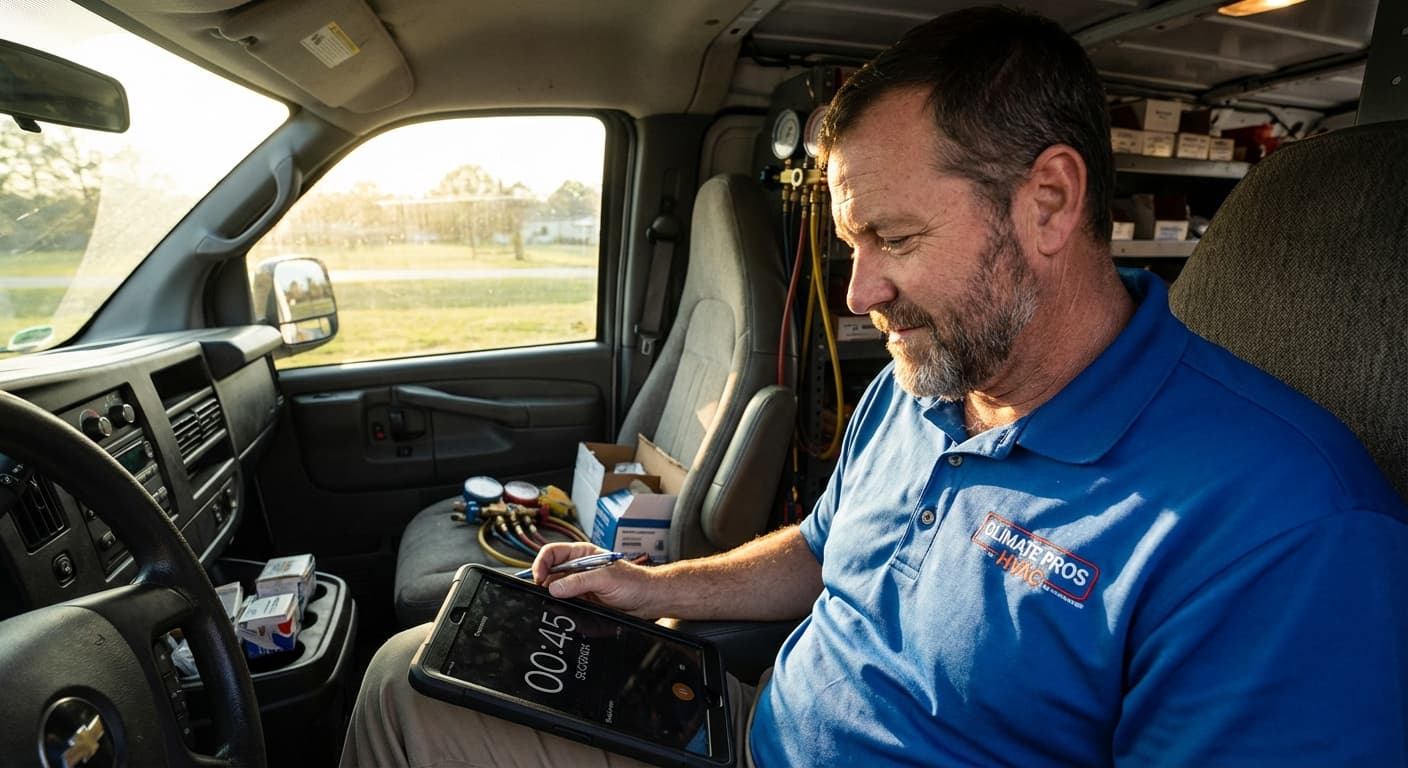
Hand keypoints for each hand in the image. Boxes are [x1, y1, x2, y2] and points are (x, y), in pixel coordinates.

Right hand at [531, 541, 656, 617]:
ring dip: (551, 595)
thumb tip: (554, 587)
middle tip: (543, 594)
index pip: (552, 553)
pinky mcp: (582, 600)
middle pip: (550, 571)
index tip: (539, 578)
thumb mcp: (605, 579)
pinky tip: (562, 609)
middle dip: (544, 582)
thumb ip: (579, 582)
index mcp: (582, 555)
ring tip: (554, 602)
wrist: (648, 601)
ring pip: (555, 588)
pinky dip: (560, 606)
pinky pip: (564, 602)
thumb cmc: (634, 582)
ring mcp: (579, 585)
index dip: (541, 563)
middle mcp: (578, 569)